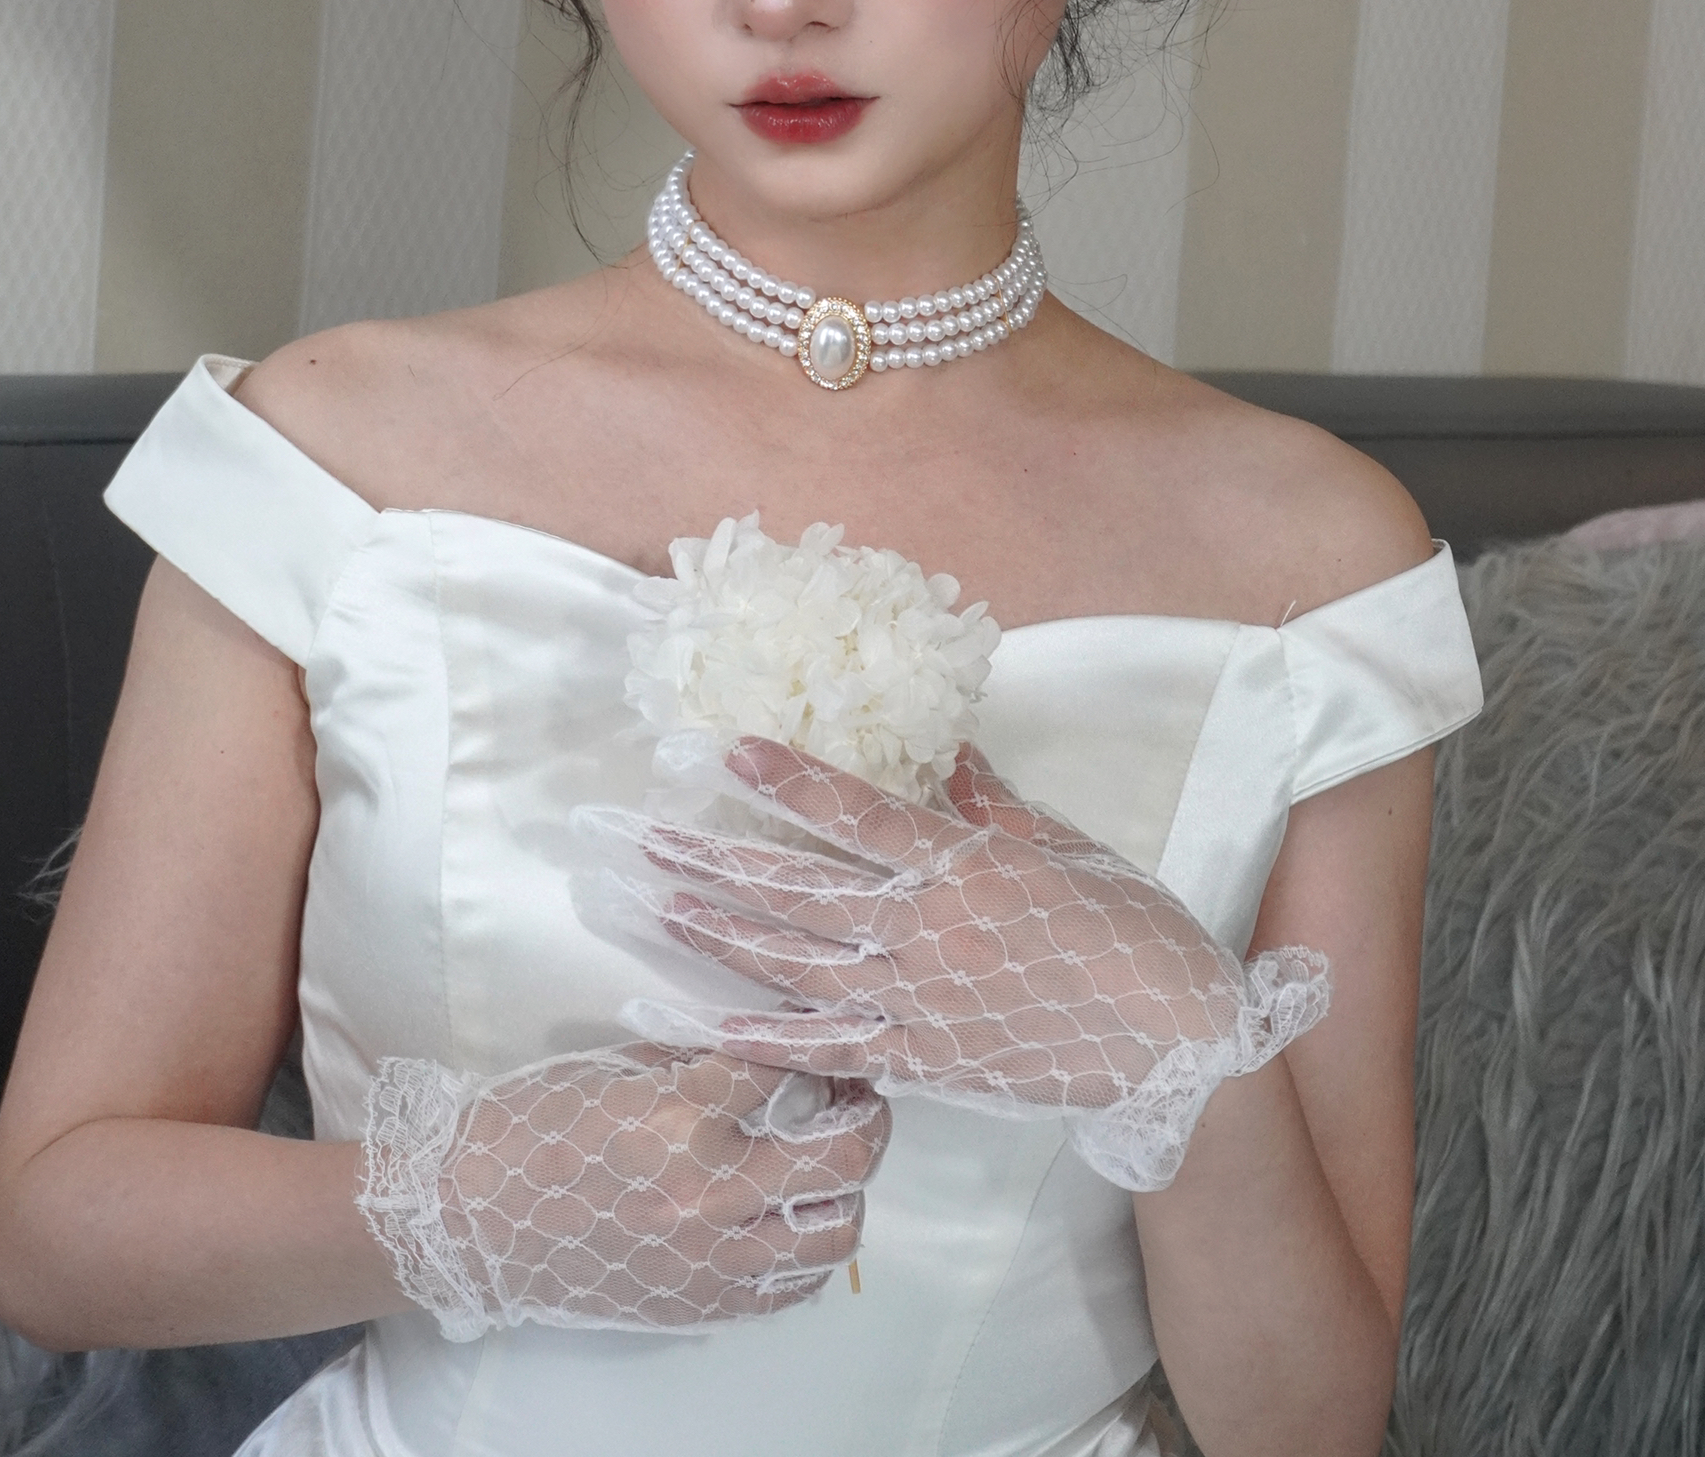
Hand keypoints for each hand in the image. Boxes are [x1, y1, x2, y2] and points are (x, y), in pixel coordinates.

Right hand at [357, 1042, 889, 1338]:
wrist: (471, 1218)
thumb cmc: (534, 1128)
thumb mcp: (620, 1068)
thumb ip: (699, 1063)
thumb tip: (767, 1048)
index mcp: (684, 1115)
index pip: (787, 1064)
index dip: (814, 1042)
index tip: (825, 1035)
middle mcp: (710, 1191)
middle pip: (841, 1153)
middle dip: (867, 1114)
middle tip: (859, 1094)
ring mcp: (711, 1258)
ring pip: (835, 1230)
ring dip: (847, 1190)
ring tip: (831, 1162)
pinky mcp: (702, 1305)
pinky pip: (792, 1287)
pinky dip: (807, 1250)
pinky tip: (793, 1218)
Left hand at [582, 740, 1327, 1189]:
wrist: (1175, 1044)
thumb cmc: (1133, 932)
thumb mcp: (1067, 848)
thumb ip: (996, 804)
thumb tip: (948, 749)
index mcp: (964, 864)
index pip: (856, 813)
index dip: (786, 779)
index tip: (721, 748)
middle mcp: (925, 929)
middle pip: (796, 888)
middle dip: (709, 858)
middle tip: (634, 834)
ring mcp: (916, 1000)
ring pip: (791, 961)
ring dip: (711, 932)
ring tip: (643, 902)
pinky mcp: (918, 1061)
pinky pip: (821, 1048)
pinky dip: (753, 1037)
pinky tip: (692, 1022)